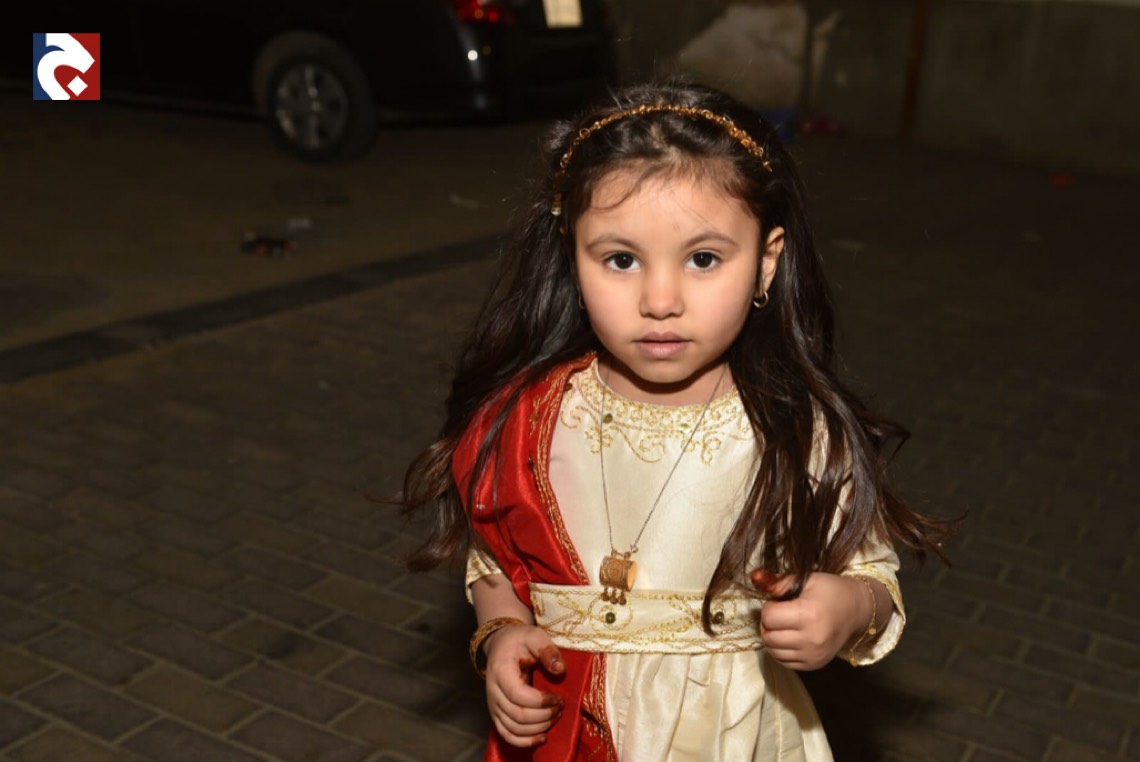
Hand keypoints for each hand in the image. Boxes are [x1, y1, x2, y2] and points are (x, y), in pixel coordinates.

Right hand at [483, 623, 565, 746]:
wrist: (501, 645)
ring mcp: (493, 705)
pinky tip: (542, 737)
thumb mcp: (534, 636)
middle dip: (544, 715)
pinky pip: (507, 735)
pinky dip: (525, 741)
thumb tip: (560, 670)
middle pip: (518, 715)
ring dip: (539, 727)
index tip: (558, 698)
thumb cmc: (519, 640)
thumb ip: (547, 651)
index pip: (518, 694)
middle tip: (561, 707)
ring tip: (555, 716)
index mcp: (500, 671)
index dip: (540, 701)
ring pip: (514, 728)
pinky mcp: (497, 714)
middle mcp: (493, 692)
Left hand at [751, 570, 866, 670]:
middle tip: (781, 613)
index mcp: (808, 615)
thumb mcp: (806, 580)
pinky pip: (784, 662)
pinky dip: (781, 650)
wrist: (856, 611)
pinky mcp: (814, 665)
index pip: (768, 617)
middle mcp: (811, 640)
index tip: (780, 602)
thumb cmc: (830, 591)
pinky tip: (791, 638)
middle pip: (768, 636)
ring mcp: (813, 656)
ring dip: (773, 637)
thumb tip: (753, 577)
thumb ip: (778, 582)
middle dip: (769, 623)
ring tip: (786, 625)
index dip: (770, 606)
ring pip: (773, 651)